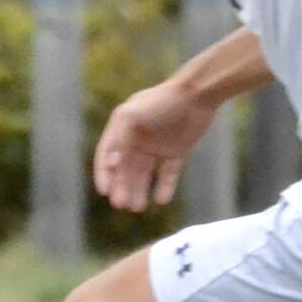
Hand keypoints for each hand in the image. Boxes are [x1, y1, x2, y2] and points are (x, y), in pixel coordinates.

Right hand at [93, 78, 217, 212]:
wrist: (197, 94)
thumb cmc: (162, 102)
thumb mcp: (132, 116)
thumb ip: (119, 139)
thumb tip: (110, 164)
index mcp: (123, 128)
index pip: (107, 155)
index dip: (104, 174)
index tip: (105, 192)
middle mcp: (137, 139)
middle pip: (126, 169)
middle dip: (122, 187)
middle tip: (122, 205)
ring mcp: (157, 146)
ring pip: (144, 174)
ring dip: (139, 191)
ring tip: (137, 208)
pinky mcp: (176, 151)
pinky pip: (168, 174)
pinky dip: (164, 187)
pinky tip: (161, 200)